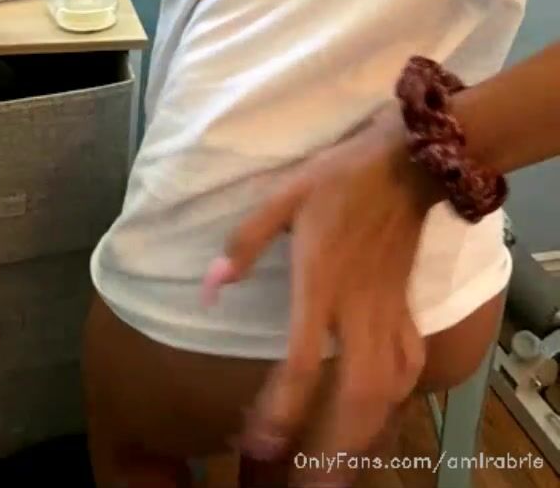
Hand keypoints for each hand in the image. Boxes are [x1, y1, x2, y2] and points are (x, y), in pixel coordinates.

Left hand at [202, 108, 441, 464]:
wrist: (406, 162)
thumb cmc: (338, 178)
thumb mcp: (282, 197)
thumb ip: (245, 241)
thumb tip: (209, 286)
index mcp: (322, 281)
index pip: (301, 361)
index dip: (281, 409)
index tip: (259, 443)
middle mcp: (359, 307)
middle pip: (356, 395)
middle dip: (335, 449)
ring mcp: (389, 311)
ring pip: (388, 390)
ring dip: (367, 436)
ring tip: (343, 472)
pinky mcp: (407, 307)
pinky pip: (409, 366)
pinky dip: (396, 401)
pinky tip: (383, 416)